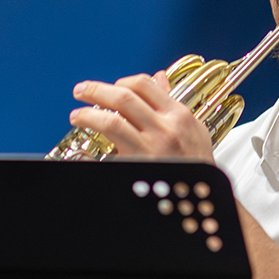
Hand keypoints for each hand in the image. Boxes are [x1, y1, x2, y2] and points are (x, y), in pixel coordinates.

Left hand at [69, 72, 216, 160]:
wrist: (201, 199)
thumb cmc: (197, 166)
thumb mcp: (193, 129)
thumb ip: (173, 103)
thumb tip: (158, 78)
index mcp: (178, 115)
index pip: (144, 85)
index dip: (121, 82)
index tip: (111, 87)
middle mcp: (164, 128)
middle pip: (123, 97)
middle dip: (97, 90)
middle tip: (81, 91)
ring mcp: (150, 147)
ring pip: (112, 120)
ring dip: (89, 114)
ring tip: (77, 115)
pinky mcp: (137, 165)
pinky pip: (111, 145)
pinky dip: (95, 136)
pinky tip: (86, 137)